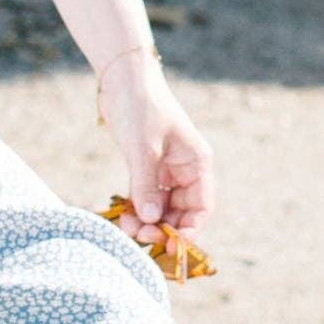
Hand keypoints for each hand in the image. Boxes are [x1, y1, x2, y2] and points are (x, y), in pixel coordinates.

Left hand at [97, 50, 214, 240]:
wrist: (123, 80)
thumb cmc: (141, 107)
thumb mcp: (143, 147)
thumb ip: (146, 185)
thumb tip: (151, 220)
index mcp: (196, 163)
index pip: (201, 207)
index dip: (188, 229)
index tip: (169, 244)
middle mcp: (185, 170)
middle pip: (180, 212)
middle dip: (162, 228)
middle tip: (139, 237)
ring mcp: (165, 170)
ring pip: (161, 208)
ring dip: (146, 222)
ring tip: (126, 228)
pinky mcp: (146, 168)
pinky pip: (145, 198)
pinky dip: (136, 210)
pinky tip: (123, 218)